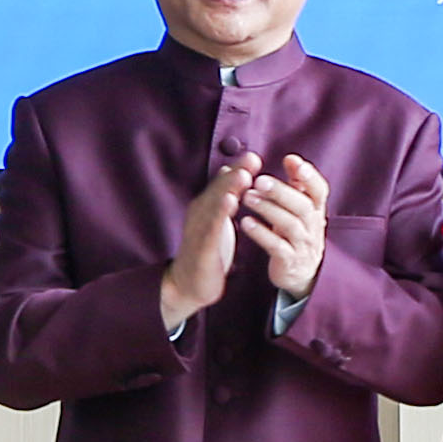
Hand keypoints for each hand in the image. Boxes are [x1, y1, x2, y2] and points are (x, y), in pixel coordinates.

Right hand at [161, 160, 248, 330]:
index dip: (237, 169)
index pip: (222, 184)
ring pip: (214, 204)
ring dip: (229, 188)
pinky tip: (231, 202)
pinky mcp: (201, 246)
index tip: (253, 156)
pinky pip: (211, 227)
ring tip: (244, 175)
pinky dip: (220, 213)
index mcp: (206, 207)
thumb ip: (224, 198)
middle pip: (218, 189)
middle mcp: (200, 213)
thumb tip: (232, 172)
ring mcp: (199, 229)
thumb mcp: (217, 222)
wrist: (188, 285)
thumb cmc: (207, 251)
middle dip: (235, 172)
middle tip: (252, 158)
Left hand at [238, 152, 331, 300]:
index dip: (309, 176)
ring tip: (247, 197)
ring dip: (268, 209)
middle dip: (281, 191)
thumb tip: (291, 158)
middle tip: (259, 180)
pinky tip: (246, 222)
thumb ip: (297, 185)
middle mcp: (313, 227)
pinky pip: (277, 247)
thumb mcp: (300, 210)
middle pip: (302, 206)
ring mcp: (302, 245)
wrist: (300, 274)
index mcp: (316, 211)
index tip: (292, 161)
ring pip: (289, 225)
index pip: (319, 191)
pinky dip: (262, 234)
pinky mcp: (288, 261)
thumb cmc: (296, 234)